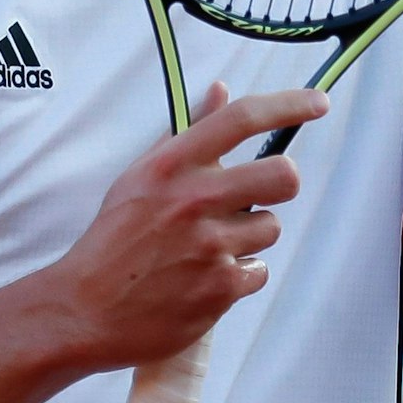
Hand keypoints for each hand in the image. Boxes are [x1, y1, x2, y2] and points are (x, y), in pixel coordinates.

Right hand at [49, 82, 325, 369]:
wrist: (84, 310)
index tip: (318, 103)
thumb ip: (187, 135)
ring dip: (251, 236)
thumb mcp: (140, 177)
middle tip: (259, 194)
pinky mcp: (220, 288)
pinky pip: (259, 270)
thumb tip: (221, 92)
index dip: (289, 105)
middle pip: (283, 175)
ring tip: (211, 246)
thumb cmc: (111, 241)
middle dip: (280, 183)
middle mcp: (194, 199)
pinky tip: (207, 277)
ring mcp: (210, 245)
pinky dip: (240, 274)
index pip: (241, 119)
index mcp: (172, 166)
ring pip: (271, 226)